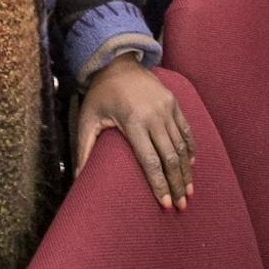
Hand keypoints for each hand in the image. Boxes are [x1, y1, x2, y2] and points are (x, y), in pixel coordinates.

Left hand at [75, 55, 192, 210]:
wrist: (116, 62)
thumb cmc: (100, 94)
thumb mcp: (87, 120)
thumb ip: (83, 150)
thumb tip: (77, 181)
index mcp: (133, 122)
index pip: (150, 161)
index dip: (159, 185)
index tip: (165, 205)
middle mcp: (154, 115)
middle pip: (170, 158)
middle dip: (177, 184)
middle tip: (182, 206)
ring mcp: (166, 107)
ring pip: (181, 146)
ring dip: (186, 171)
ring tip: (189, 192)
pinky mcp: (173, 102)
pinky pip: (186, 130)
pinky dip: (190, 149)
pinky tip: (191, 165)